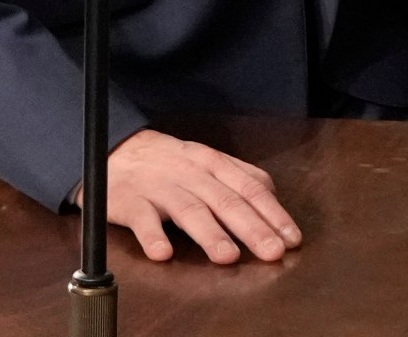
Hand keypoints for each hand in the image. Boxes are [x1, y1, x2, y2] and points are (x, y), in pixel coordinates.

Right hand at [96, 128, 302, 263]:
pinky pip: (142, 219)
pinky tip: (163, 253)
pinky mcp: (129, 201)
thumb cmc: (171, 164)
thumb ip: (241, 177)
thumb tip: (272, 197)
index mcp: (214, 164)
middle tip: (272, 252)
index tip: (292, 238)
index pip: (250, 188)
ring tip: (227, 257)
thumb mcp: (209, 162)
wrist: (116, 151)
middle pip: (225, 200)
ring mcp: (160, 187)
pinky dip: (152, 236)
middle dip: (252, 227)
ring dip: (209, 234)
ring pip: (188, 209)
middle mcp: (191, 174)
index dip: (273, 213)